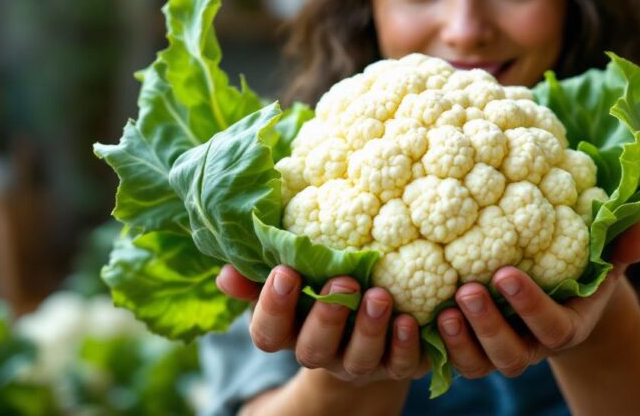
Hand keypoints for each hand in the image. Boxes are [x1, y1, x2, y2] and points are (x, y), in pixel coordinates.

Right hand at [216, 265, 428, 383]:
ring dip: (370, 328)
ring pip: (361, 358)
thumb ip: (258, 279)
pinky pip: (405, 364)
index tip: (285, 273)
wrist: (372, 343)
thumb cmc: (323, 302)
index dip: (273, 308)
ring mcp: (361, 364)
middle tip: (342, 281)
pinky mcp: (398, 366)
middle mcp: (324, 354)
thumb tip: (225, 272)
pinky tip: (414, 319)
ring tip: (380, 295)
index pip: (269, 333)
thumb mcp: (293, 289)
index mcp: (292, 334)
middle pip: (315, 349)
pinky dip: (409, 344)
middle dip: (327, 317)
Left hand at [435, 218, 639, 378]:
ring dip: (460, 341)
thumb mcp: (604, 255)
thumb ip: (623, 245)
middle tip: (467, 289)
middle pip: (511, 355)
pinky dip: (436, 343)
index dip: (528, 306)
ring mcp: (501, 350)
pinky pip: (453, 359)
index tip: (505, 273)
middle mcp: (533, 345)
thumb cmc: (580, 265)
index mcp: (567, 324)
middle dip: (488, 326)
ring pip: (478, 364)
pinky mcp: (472, 348)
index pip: (551, 327)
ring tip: (443, 307)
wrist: (555, 289)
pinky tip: (415, 312)